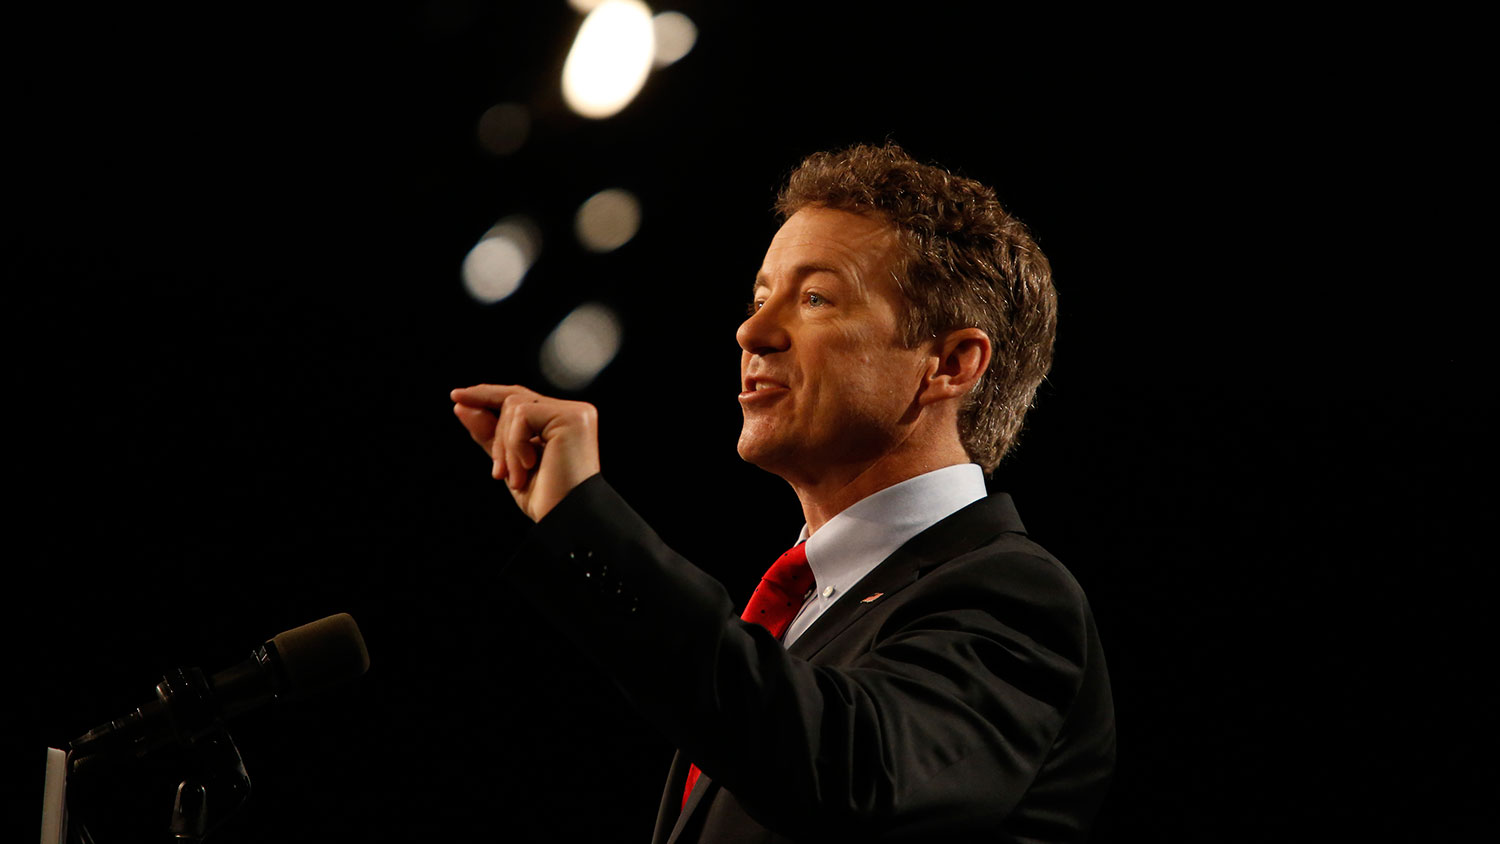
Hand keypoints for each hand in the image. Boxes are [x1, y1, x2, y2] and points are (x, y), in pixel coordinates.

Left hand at [450, 384, 601, 521]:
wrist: (566, 519)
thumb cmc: (546, 499)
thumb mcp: (508, 462)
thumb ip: (489, 433)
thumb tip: (461, 405)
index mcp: (561, 422)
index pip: (519, 399)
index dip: (487, 395)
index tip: (457, 397)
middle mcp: (573, 412)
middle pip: (513, 400)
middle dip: (496, 436)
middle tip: (498, 473)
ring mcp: (574, 413)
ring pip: (514, 407)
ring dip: (505, 446)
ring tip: (516, 476)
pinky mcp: (571, 417)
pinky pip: (522, 415)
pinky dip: (514, 444)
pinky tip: (528, 467)